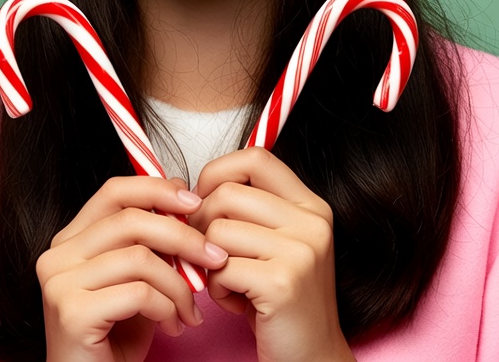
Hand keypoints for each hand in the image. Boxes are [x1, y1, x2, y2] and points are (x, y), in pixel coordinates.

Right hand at [36, 176, 228, 361]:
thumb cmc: (118, 334)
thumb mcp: (139, 277)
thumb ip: (151, 239)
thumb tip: (182, 195)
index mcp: (71, 239)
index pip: (115, 191)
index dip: (157, 189)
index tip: (195, 203)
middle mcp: (58, 255)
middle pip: (132, 220)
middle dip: (183, 236)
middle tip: (214, 258)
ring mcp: (60, 283)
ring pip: (140, 258)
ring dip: (179, 285)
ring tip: (191, 309)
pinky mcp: (72, 313)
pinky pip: (139, 293)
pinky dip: (167, 308)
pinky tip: (174, 326)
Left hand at [191, 147, 352, 361]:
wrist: (312, 359)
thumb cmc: (278, 299)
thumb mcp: (272, 242)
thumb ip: (246, 209)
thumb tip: (186, 190)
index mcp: (310, 204)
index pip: (255, 157)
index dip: (218, 172)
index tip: (203, 199)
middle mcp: (311, 221)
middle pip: (227, 194)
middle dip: (201, 223)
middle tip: (206, 253)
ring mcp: (301, 251)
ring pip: (218, 231)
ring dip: (208, 262)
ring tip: (228, 282)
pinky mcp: (283, 283)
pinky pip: (221, 269)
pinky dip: (216, 289)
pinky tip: (234, 302)